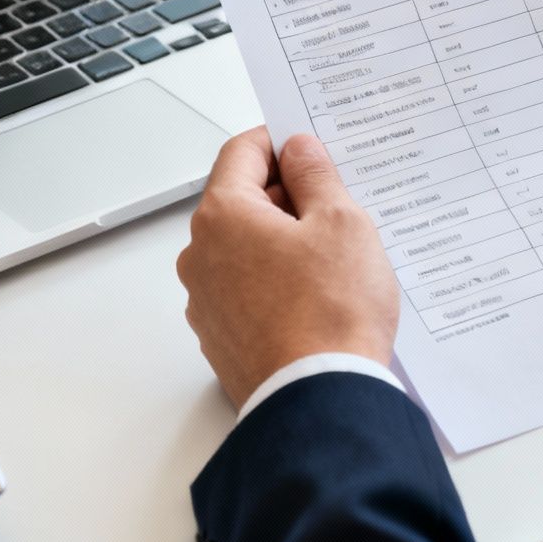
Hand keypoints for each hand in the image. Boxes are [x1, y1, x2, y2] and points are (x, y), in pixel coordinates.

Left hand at [177, 128, 398, 406]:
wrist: (321, 401)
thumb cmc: (331, 315)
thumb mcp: (341, 222)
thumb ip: (316, 175)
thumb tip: (300, 151)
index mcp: (223, 216)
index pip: (241, 152)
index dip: (278, 140)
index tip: (307, 146)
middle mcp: (201, 256)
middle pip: (241, 202)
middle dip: (287, 196)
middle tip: (338, 205)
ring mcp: (207, 301)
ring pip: (245, 250)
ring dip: (283, 243)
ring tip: (334, 261)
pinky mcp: (222, 338)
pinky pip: (248, 292)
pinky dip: (277, 284)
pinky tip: (318, 298)